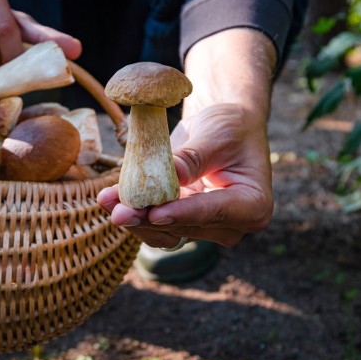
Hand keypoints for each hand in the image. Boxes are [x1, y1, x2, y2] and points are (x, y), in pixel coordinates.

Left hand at [97, 103, 272, 247]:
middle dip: (148, 217)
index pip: (213, 212)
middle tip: (118, 209)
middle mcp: (232, 225)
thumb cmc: (231, 126)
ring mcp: (206, 227)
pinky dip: (134, 213)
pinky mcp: (183, 223)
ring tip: (107, 200)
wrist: (225, 127)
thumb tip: (164, 179)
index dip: (181, 214)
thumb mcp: (216, 136)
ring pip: (165, 233)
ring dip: (134, 219)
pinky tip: (110, 198)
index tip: (154, 213)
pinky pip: (155, 225)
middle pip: (185, 227)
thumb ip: (191, 160)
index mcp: (253, 205)